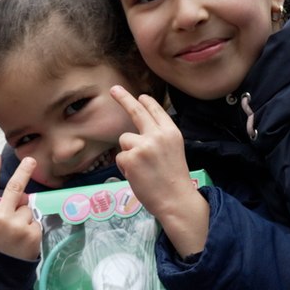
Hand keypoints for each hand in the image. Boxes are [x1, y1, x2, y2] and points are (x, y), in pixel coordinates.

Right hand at [0, 154, 39, 261]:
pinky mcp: (31, 234)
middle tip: (32, 160)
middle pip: (15, 188)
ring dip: (23, 218)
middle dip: (24, 171)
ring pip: (27, 209)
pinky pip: (35, 222)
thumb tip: (23, 195)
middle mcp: (0, 218)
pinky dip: (30, 229)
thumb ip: (0, 209)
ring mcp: (17, 226)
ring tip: (13, 235)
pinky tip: (21, 242)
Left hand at [110, 85, 209, 255]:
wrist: (176, 200)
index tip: (140, 95)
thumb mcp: (174, 151)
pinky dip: (125, 167)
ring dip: (128, 152)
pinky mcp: (130, 158)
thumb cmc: (174, 180)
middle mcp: (157, 135)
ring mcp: (143, 145)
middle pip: (136, 111)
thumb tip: (141, 129)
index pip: (156, 111)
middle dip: (124, 98)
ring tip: (142, 169)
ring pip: (124, 140)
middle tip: (113, 89)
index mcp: (171, 132)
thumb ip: (160, 137)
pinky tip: (137, 175)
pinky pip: (119, 157)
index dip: (146, 102)